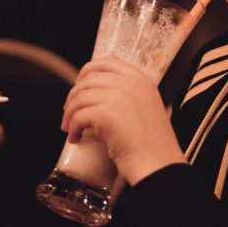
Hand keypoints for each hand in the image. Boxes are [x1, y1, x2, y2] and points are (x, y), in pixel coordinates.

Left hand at [61, 56, 186, 184]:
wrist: (158, 165)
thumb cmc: (152, 146)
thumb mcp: (146, 108)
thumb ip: (128, 96)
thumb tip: (97, 95)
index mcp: (141, 80)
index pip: (108, 62)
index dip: (88, 71)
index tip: (79, 84)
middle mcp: (130, 83)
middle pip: (89, 79)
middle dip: (74, 95)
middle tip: (69, 111)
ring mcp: (118, 96)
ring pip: (80, 97)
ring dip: (70, 113)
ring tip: (69, 127)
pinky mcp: (105, 113)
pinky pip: (78, 116)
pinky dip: (72, 128)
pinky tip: (75, 137)